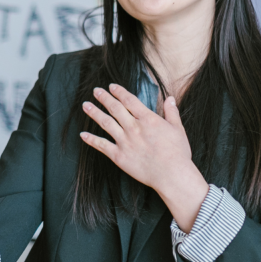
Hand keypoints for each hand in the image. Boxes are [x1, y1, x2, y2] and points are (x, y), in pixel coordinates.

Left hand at [80, 83, 208, 230]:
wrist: (172, 174)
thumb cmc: (177, 153)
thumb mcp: (177, 129)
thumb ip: (172, 112)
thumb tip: (170, 97)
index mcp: (147, 119)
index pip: (129, 100)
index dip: (119, 92)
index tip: (111, 86)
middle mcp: (133, 127)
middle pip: (115, 108)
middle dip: (104, 98)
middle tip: (95, 91)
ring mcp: (124, 141)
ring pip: (106, 123)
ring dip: (94, 113)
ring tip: (86, 105)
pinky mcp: (119, 156)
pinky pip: (102, 145)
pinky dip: (91, 140)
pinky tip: (83, 134)